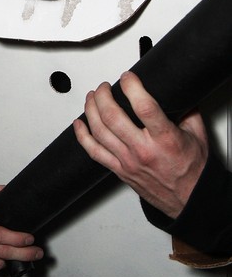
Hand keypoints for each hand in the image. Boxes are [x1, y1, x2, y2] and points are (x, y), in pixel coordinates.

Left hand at [73, 71, 208, 218]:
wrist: (189, 200)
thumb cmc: (193, 171)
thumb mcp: (197, 135)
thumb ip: (187, 111)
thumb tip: (178, 93)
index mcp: (165, 139)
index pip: (143, 107)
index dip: (132, 87)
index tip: (128, 77)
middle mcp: (143, 150)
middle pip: (113, 116)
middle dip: (104, 95)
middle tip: (105, 86)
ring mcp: (128, 161)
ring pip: (99, 131)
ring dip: (91, 109)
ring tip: (92, 97)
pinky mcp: (119, 170)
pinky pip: (94, 152)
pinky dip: (82, 136)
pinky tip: (79, 124)